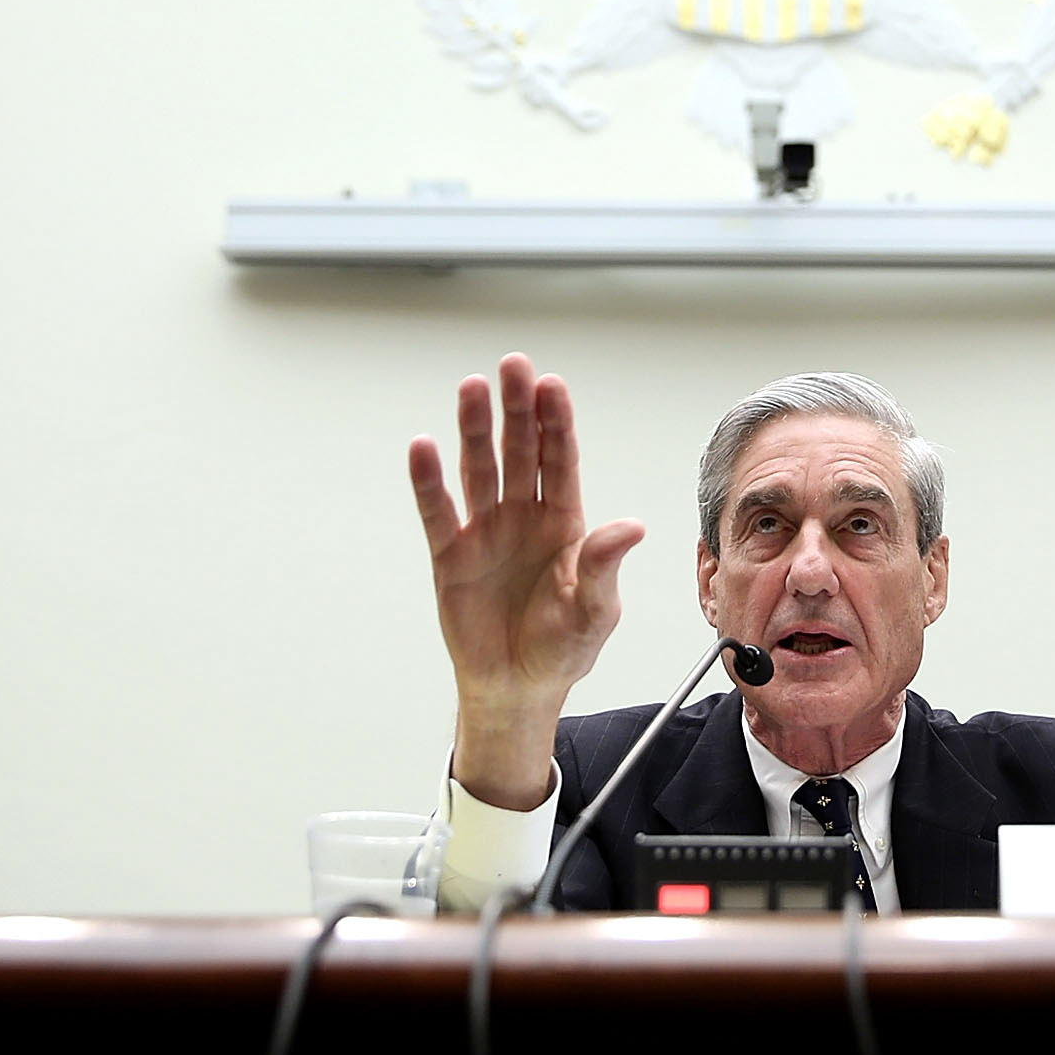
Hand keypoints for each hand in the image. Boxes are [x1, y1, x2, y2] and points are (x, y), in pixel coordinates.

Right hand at [409, 354, 643, 809]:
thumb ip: (603, 565)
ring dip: (475, 430)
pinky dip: (429, 480)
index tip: (552, 385)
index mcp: (564, 523)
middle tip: (513, 366)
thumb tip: (631, 526)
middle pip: (519, 451)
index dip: (555, 423)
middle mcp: (523, 516)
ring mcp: (485, 531)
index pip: (559, 461)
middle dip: (517, 409)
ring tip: (471, 388)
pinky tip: (423, 447)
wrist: (517, 687)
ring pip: (479, 469)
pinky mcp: (451, 554)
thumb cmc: (562, 648)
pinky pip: (439, 510)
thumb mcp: (594, 610)